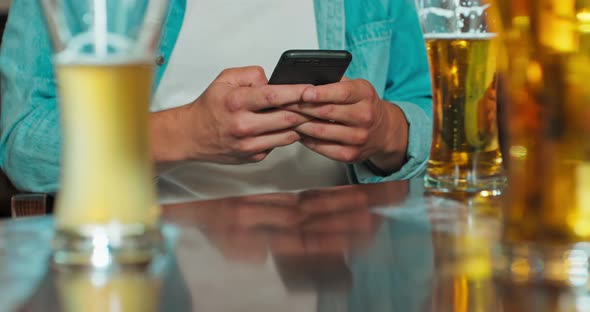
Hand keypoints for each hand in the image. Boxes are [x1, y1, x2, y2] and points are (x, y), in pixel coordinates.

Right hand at [151, 66, 311, 163]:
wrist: (191, 135)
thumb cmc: (210, 107)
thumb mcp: (225, 79)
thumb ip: (251, 75)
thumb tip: (275, 81)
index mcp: (236, 103)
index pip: (274, 96)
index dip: (297, 93)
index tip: (313, 90)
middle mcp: (243, 125)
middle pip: (288, 118)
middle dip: (307, 110)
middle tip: (318, 103)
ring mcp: (249, 145)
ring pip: (289, 135)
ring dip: (301, 124)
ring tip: (307, 114)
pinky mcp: (254, 156)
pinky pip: (279, 144)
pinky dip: (286, 134)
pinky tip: (287, 126)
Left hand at [284, 79, 408, 173]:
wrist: (383, 131)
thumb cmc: (362, 104)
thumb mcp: (355, 87)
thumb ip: (333, 82)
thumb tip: (302, 79)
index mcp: (365, 94)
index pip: (342, 93)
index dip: (320, 93)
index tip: (302, 92)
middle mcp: (365, 116)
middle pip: (327, 112)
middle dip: (301, 107)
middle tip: (282, 104)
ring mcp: (358, 138)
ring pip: (321, 131)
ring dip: (299, 124)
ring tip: (285, 118)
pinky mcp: (350, 154)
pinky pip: (321, 147)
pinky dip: (306, 139)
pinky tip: (297, 132)